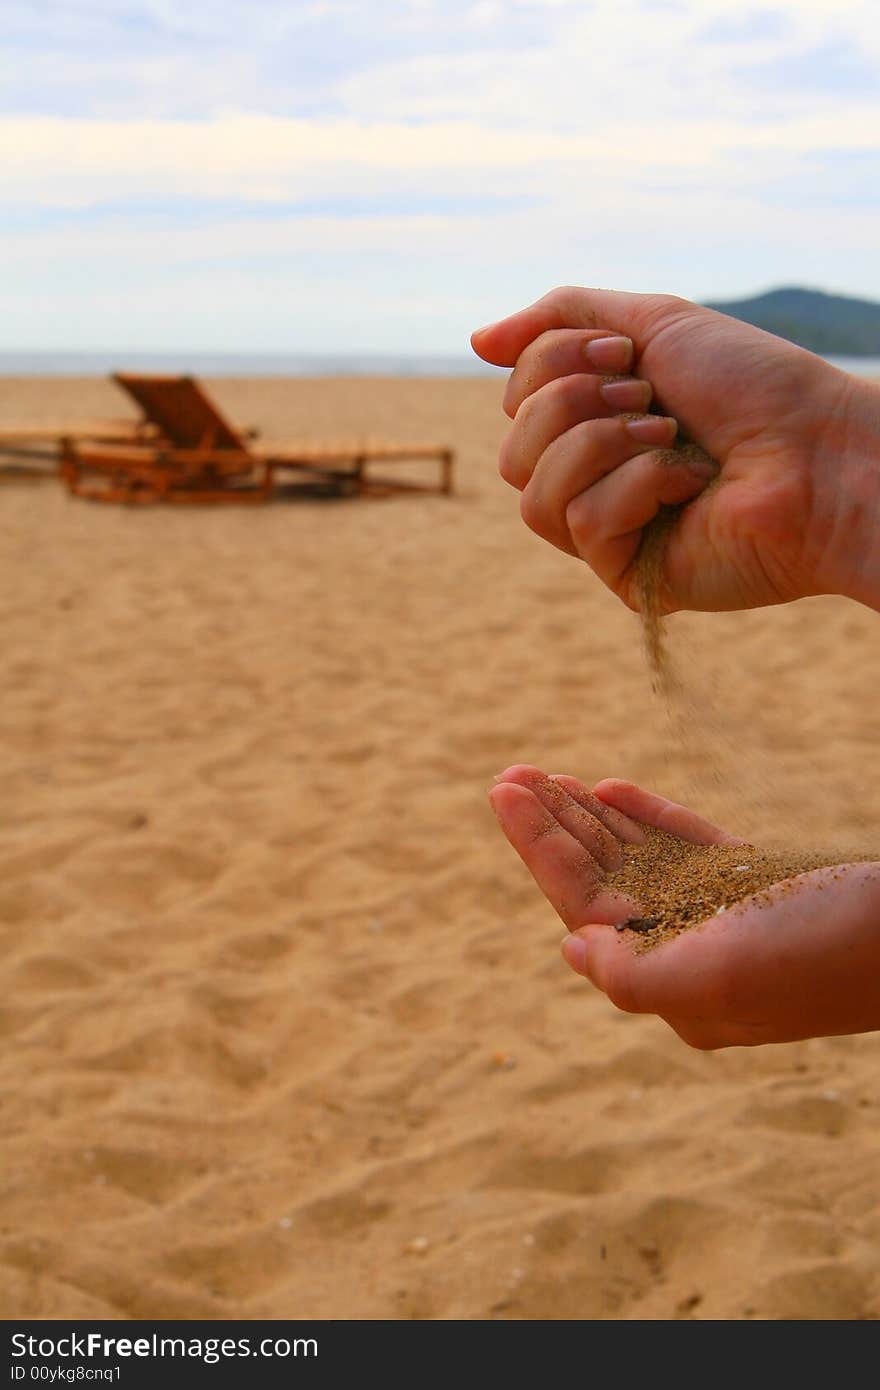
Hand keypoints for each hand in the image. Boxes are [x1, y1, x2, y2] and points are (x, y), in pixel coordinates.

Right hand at [472, 287, 879, 614]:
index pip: (516, 401)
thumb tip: (475, 342)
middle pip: (511, 448)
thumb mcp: (652, 323)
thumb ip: (562, 320)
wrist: (818, 451)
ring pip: (529, 491)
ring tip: (665, 435)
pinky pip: (577, 522)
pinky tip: (686, 485)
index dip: (553, 364)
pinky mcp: (626, 577)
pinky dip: (634, 485)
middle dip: (573, 403)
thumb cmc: (752, 387)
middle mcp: (595, 481)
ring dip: (597, 444)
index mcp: (597, 425)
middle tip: (648, 397)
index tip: (626, 356)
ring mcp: (608, 534)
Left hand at [489, 764, 879, 1047]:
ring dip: (592, 816)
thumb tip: (572, 945)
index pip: (583, 906)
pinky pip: (686, 847)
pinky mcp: (756, 887)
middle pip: (602, 879)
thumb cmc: (826, 953)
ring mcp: (723, 917)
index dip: (539, 846)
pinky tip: (611, 787)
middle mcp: (690, 954)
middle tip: (511, 773)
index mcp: (672, 983)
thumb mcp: (720, 977)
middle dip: (555, 825)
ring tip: (547, 775)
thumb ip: (635, 973)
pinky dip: (649, 816)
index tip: (502, 792)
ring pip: (637, 859)